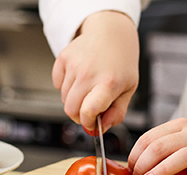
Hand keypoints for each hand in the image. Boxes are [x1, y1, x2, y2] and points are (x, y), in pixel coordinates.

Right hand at [52, 11, 138, 132]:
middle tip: (90, 109)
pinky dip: (65, 86)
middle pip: (71, 110)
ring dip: (74, 100)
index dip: (88, 123)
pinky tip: (79, 77)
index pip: (88, 112)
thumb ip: (117, 113)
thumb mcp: (129, 89)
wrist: (111, 33)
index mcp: (108, 83)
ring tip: (88, 89)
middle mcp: (89, 73)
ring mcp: (74, 65)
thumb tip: (100, 129)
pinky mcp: (63, 58)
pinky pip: (57, 84)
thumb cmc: (121, 62)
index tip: (92, 123)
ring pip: (64, 99)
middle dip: (79, 116)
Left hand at [127, 118, 186, 174]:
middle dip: (144, 163)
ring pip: (184, 154)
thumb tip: (134, 166)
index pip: (150, 137)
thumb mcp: (183, 145)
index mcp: (180, 126)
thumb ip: (163, 150)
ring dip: (163, 169)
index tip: (130, 171)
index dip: (136, 155)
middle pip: (162, 145)